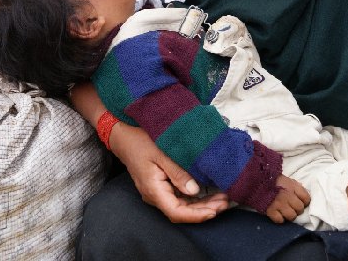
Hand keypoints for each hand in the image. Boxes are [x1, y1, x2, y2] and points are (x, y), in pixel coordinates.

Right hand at [110, 122, 228, 222]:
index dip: (197, 215)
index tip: (214, 211)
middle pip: (181, 211)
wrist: (122, 134)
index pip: (176, 212)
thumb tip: (195, 191)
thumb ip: (177, 172)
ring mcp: (156, 190)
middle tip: (225, 203)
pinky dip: (193, 197)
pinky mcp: (159, 184)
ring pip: (181, 205)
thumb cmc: (140, 140)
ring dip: (200, 204)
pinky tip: (207, 193)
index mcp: (153, 189)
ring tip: (221, 199)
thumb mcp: (160, 152)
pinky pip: (178, 197)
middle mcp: (154, 195)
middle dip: (204, 210)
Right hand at [266, 174, 309, 222]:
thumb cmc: (273, 180)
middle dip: (296, 209)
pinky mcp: (270, 211)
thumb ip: (296, 188)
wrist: (256, 181)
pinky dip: (279, 218)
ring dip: (289, 215)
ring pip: (292, 216)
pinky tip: (276, 213)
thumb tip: (304, 197)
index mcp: (292, 186)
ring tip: (284, 211)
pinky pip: (280, 220)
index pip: (306, 199)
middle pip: (300, 208)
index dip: (304, 201)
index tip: (299, 200)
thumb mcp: (287, 180)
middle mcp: (287, 195)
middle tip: (291, 206)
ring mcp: (279, 204)